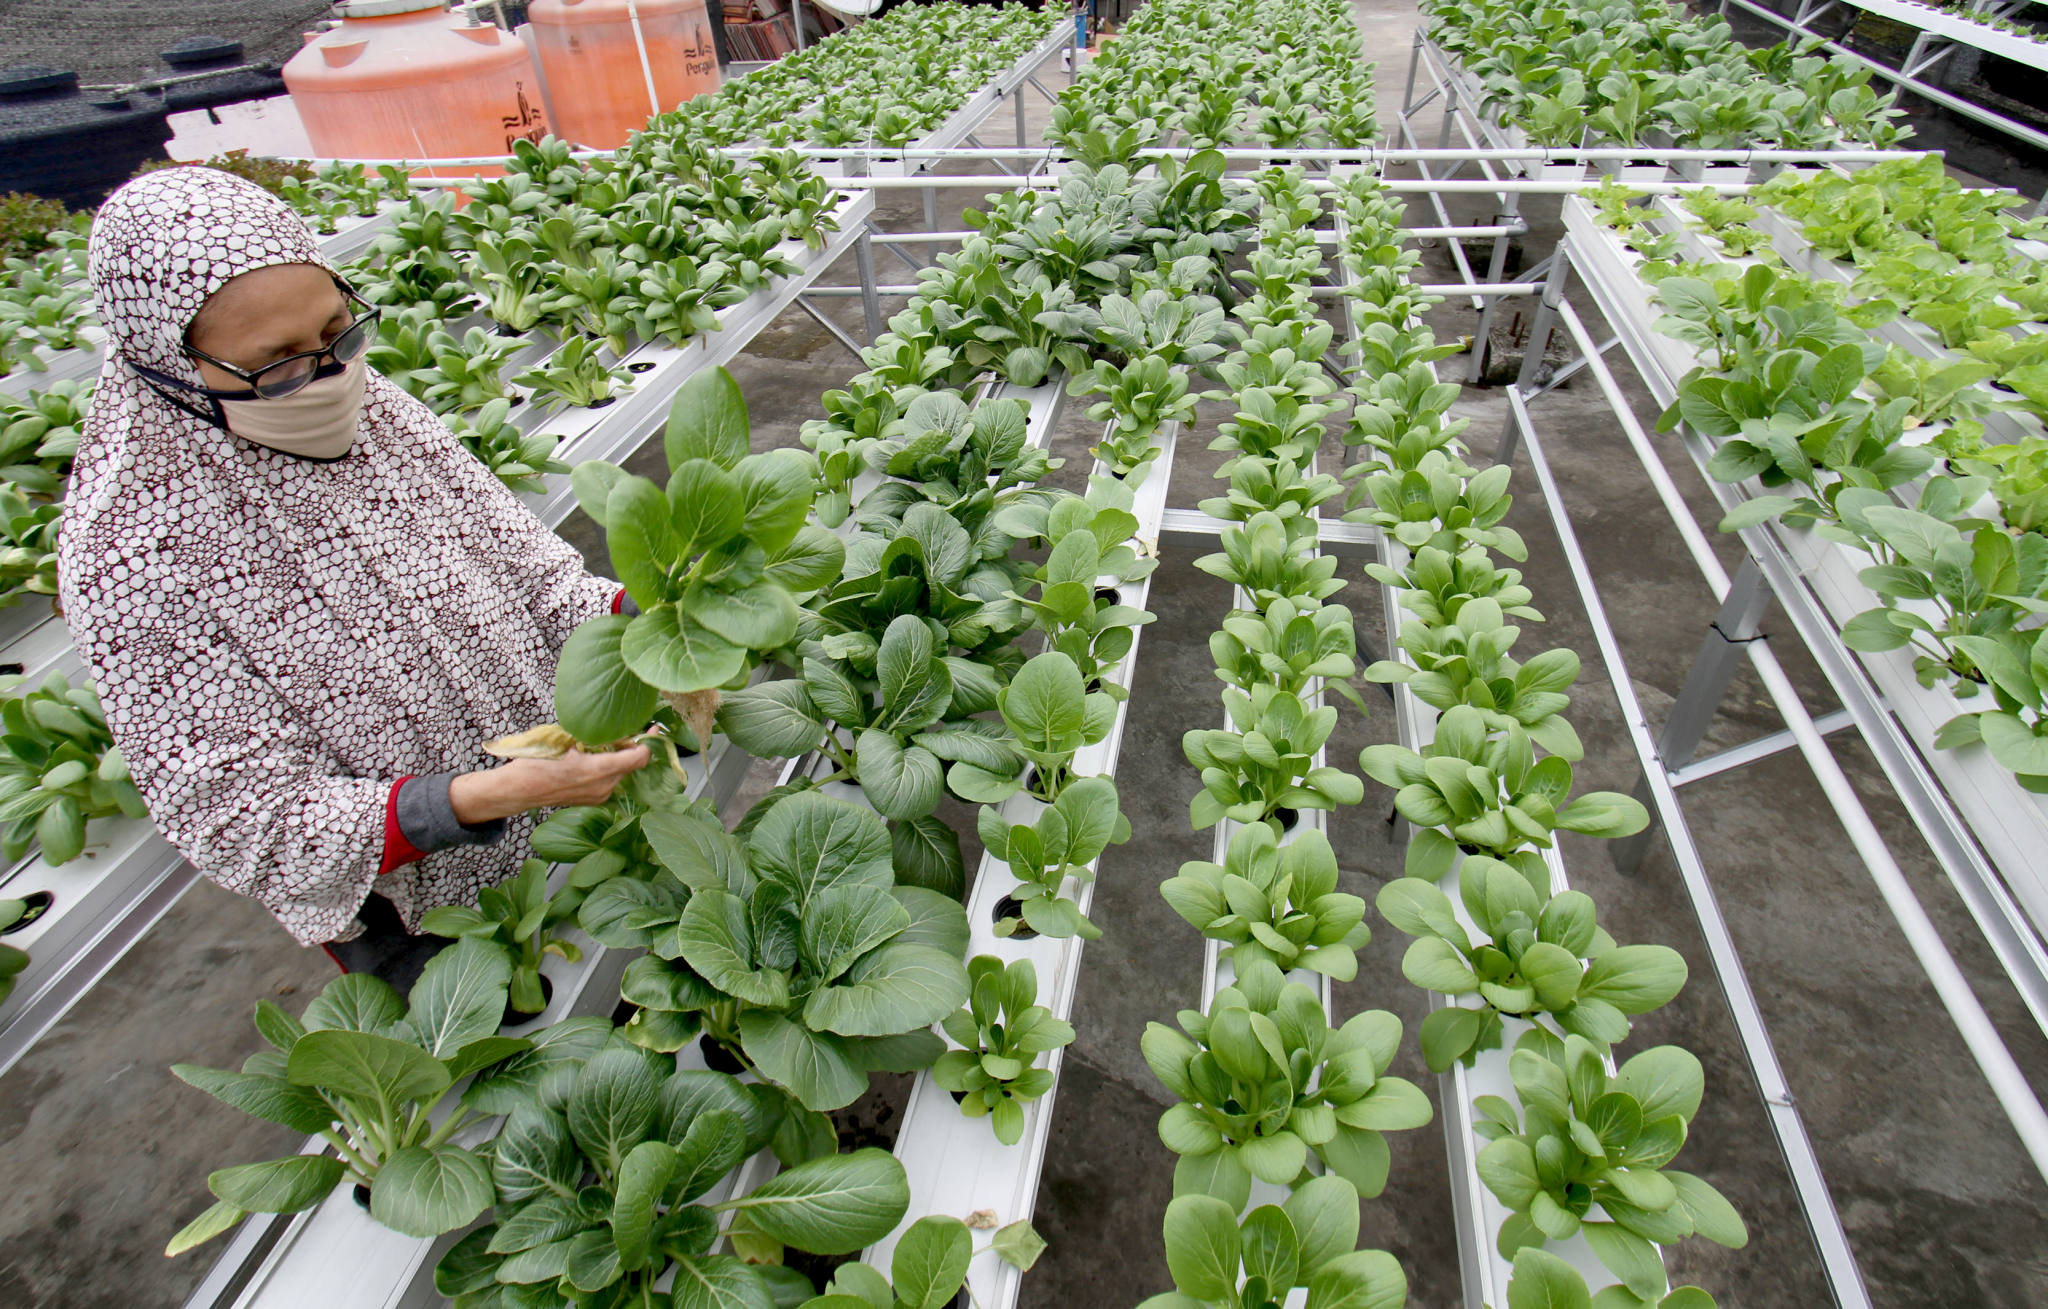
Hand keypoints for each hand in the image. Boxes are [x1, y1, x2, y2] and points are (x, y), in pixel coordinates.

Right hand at [447, 745, 650, 824]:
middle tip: (623, 732)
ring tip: (603, 744)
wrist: (517, 791)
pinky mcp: (591, 800)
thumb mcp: (563, 742)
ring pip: (619, 772)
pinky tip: (593, 757)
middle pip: (630, 765)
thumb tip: (610, 729)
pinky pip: (608, 781)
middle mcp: (603, 787)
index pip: (638, 758)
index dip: (648, 743)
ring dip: (617, 758)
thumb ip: (591, 737)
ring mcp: (598, 796)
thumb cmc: (536, 764)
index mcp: (598, 770)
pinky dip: (607, 768)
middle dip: (630, 747)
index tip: (652, 730)